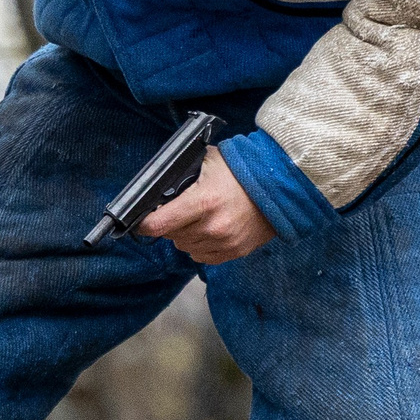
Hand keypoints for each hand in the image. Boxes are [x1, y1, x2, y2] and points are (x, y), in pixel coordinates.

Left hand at [137, 147, 272, 263]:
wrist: (278, 186)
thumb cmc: (241, 171)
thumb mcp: (207, 162)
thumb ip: (182, 175)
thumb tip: (157, 188)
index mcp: (203, 201)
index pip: (160, 223)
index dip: (145, 223)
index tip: (140, 221)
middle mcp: (213, 226)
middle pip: (171, 235)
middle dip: (170, 223)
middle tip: (181, 209)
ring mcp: (225, 242)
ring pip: (185, 247)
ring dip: (185, 235)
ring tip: (198, 218)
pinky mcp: (235, 252)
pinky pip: (202, 257)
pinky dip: (200, 245)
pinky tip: (208, 230)